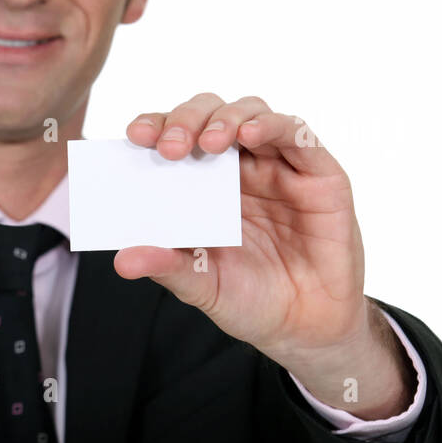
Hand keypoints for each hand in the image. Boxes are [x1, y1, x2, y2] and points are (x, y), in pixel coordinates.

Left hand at [114, 93, 372, 372]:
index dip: (155, 127)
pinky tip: (249, 135)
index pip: (175, 137)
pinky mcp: (319, 175)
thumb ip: (166, 267)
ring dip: (226, 118)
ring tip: (208, 143)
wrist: (304, 329)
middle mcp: (239, 167)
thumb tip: (122, 260)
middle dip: (186, 120)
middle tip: (170, 147)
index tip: (134, 137)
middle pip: (210, 114)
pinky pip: (298, 135)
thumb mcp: (201, 285)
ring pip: (251, 113)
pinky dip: (272, 126)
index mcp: (202, 184)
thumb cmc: (249, 298)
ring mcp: (278, 167)